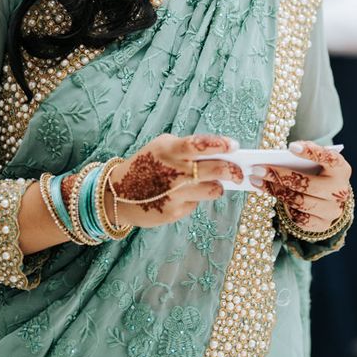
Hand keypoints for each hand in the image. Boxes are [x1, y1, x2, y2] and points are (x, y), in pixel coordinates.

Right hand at [103, 134, 243, 228]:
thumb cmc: (145, 166)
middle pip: (214, 170)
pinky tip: (180, 196)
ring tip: (212, 184)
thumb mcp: (161, 149)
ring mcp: (174, 194)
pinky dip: (194, 199)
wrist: (116, 195)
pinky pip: (196, 203)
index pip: (200, 144)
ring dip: (216, 186)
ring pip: (212, 190)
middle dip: (232, 171)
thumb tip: (220, 154)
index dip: (220, 145)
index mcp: (168, 150)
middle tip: (239, 173)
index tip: (235, 146)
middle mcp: (173, 172)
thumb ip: (187, 150)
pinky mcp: (173, 212)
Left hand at [250, 141, 352, 233]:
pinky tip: (271, 195)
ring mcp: (333, 210)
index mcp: (341, 169)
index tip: (291, 147)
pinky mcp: (322, 225)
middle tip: (257, 169)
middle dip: (279, 176)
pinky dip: (283, 206)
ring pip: (299, 201)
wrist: (331, 199)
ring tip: (255, 181)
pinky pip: (298, 217)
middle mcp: (340, 191)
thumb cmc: (318, 173)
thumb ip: (301, 157)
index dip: (311, 152)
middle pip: (307, 184)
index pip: (329, 158)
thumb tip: (273, 158)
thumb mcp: (316, 163)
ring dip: (274, 190)